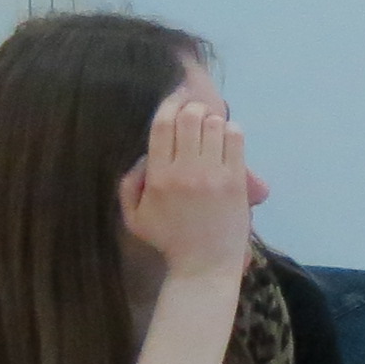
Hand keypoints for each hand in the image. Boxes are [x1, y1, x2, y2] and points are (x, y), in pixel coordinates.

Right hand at [116, 87, 261, 280]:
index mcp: (158, 176)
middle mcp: (185, 171)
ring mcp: (213, 175)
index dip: (169, 105)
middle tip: (194, 112)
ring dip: (213, 119)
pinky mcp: (236, 181)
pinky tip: (228, 134)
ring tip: (211, 125)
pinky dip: (232, 130)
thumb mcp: (134, 217)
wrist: (205, 264)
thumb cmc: (168, 240)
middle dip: (192, 109)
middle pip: (189, 119)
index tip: (174, 99)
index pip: (162, 126)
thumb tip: (140, 156)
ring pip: (214, 125)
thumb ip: (128, 185)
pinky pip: (236, 140)